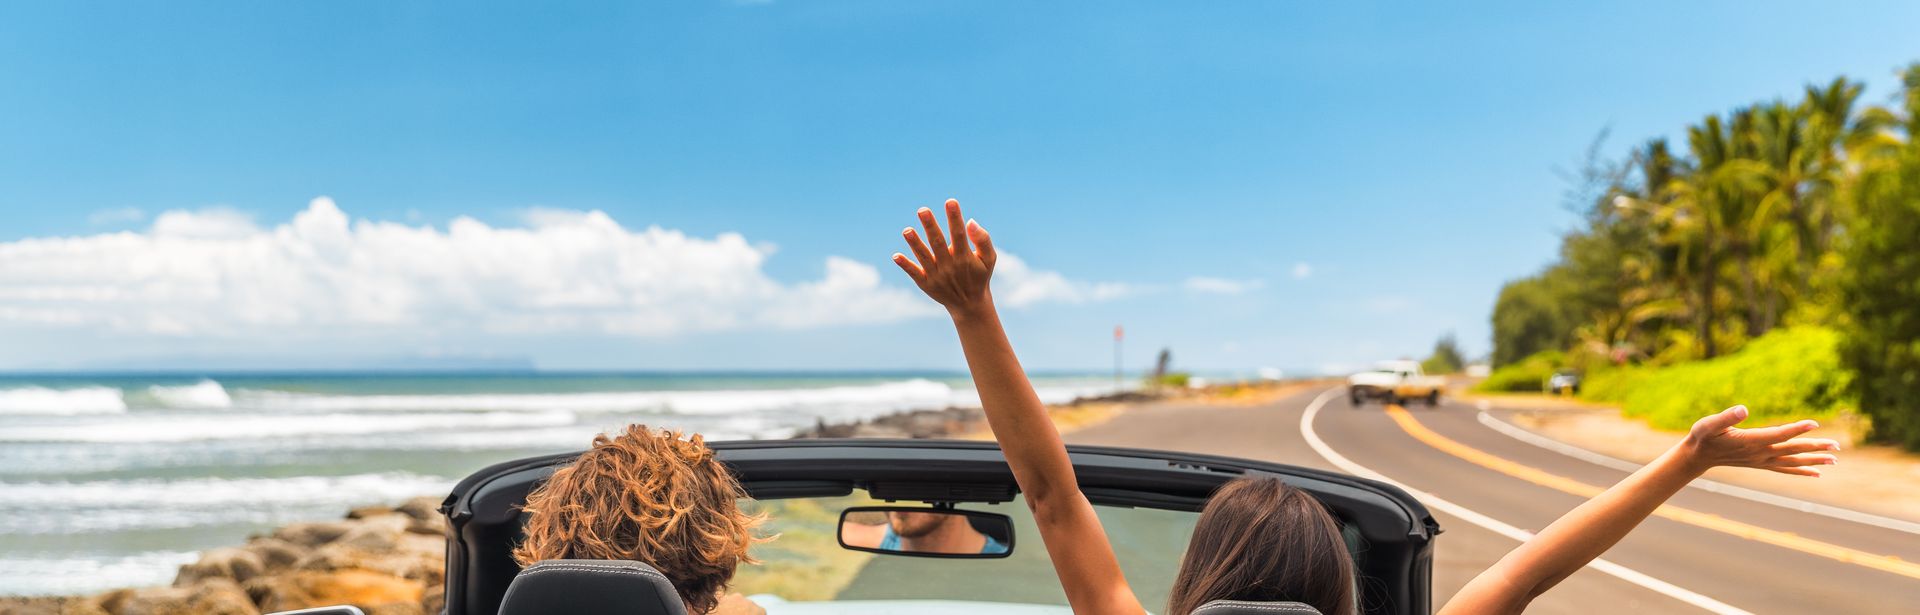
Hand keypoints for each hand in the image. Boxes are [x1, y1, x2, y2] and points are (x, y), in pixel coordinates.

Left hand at [893, 199, 997, 316]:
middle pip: (938, 243)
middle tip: (922, 210)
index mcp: (965, 257)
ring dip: (915, 244)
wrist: (969, 304)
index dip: (954, 218)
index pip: (959, 234)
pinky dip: (906, 265)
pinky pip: (914, 273)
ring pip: (924, 257)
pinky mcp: (926, 284)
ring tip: (906, 230)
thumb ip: (983, 240)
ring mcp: (936, 275)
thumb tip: (970, 221)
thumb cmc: (979, 275)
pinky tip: (896, 256)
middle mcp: (949, 265)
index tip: (950, 201)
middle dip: (930, 226)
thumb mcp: (989, 259)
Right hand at [1679, 405, 1839, 476]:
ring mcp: (1762, 460)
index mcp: (1750, 441)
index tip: (1815, 424)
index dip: (1797, 429)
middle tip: (1837, 446)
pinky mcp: (1761, 463)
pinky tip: (1816, 473)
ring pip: (1793, 461)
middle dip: (1816, 447)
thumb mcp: (1709, 423)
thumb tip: (1744, 409)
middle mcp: (1760, 453)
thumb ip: (1726, 417)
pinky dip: (1802, 471)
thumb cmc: (1703, 436)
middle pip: (1792, 450)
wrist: (1698, 456)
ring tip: (1835, 459)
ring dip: (1814, 461)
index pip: (1779, 434)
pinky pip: (1786, 469)